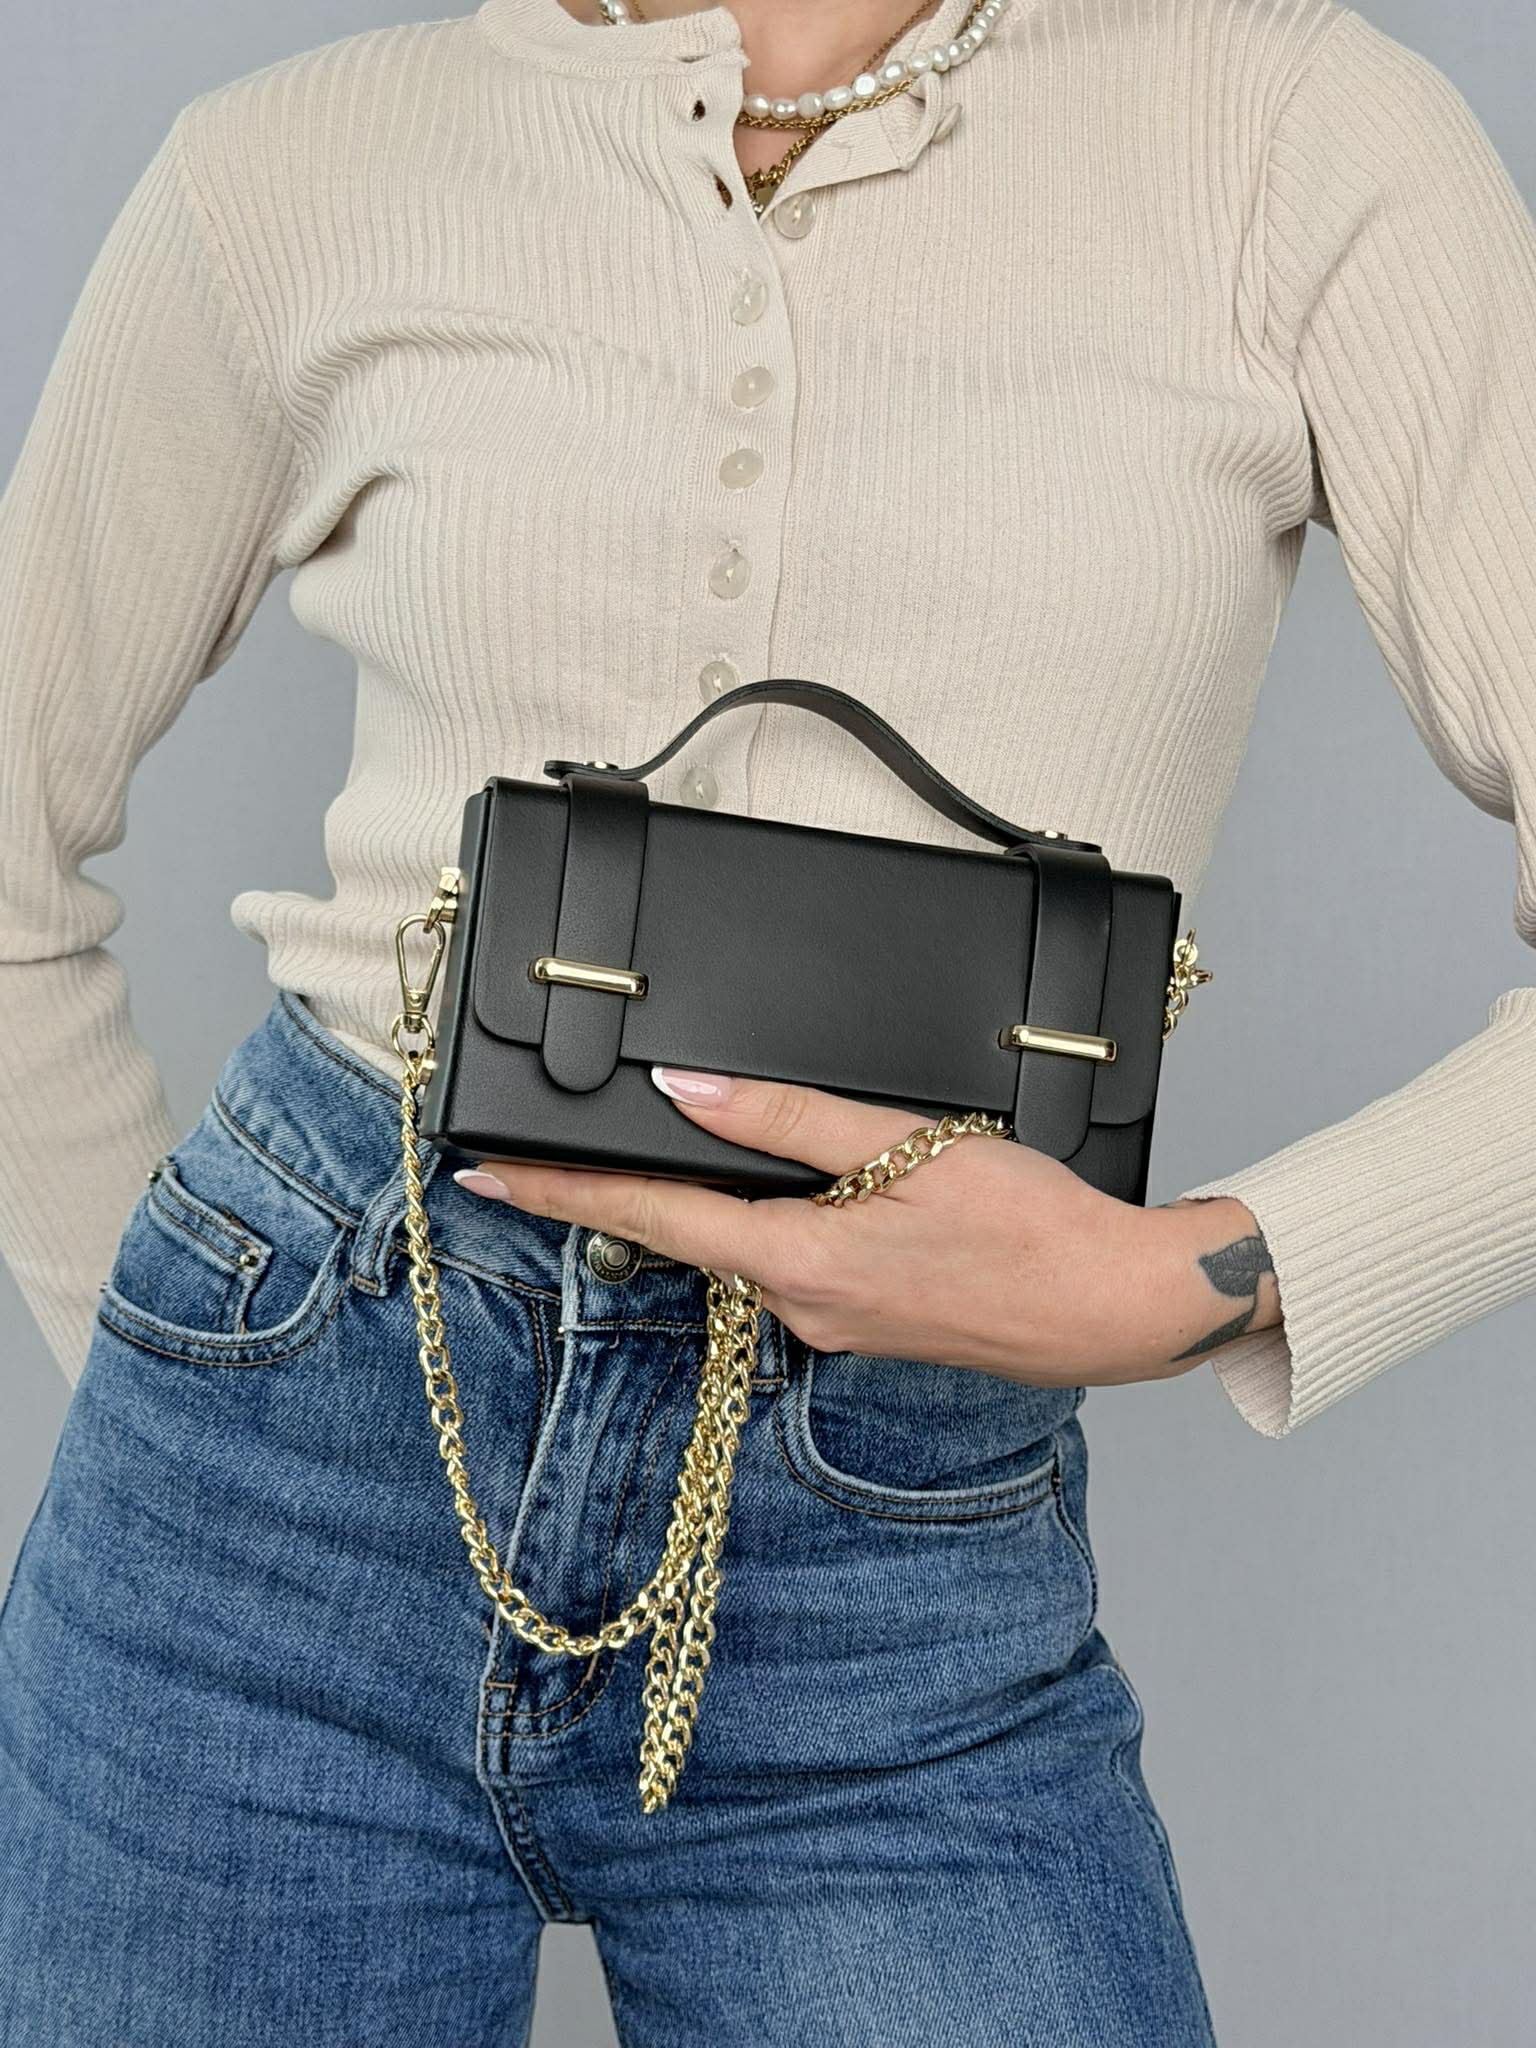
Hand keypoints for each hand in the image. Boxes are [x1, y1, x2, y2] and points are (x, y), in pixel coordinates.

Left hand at [452, 1068, 1281, 1388]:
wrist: (1117, 1309)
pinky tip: (793, 1192)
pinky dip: (769, 1224)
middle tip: (541, 1159)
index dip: (559, 1192)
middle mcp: (805, 1305)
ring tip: (663, 1158)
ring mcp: (840, 1321)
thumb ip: (790, 1120)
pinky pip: (796, 1261)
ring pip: (744, 1248)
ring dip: (702, 1209)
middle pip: (687, 1238)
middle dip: (618, 1198)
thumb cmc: (1031, 1228)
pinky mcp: (875, 1320)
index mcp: (799, 1262)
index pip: (650, 1217)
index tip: (482, 1178)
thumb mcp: (906, 1150)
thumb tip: (691, 1091)